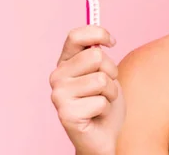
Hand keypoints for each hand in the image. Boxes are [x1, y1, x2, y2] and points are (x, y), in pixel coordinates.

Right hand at [49, 26, 125, 154]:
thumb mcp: (105, 71)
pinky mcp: (66, 114)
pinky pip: (101, 101)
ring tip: (102, 101)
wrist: (105, 134)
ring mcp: (59, 96)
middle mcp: (57, 77)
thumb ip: (98, 54)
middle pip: (96, 56)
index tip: (111, 42)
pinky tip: (97, 115)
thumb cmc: (105, 100)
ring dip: (110, 92)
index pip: (76, 36)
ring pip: (101, 79)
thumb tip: (102, 38)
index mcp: (65, 62)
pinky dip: (106, 108)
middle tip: (106, 86)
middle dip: (111, 71)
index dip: (99, 34)